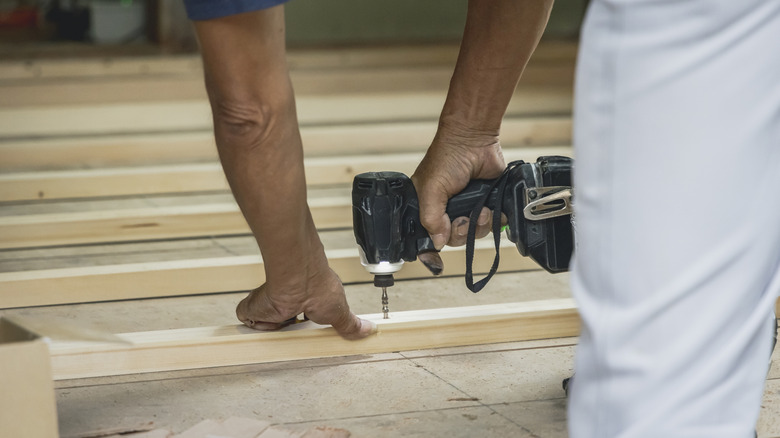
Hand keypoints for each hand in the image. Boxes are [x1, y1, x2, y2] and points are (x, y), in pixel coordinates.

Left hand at [235, 262, 375, 339]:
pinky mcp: (255, 305)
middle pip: (282, 325)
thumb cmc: (319, 289)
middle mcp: (287, 301)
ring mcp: (271, 302)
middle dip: (287, 329)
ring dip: (275, 325)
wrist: (297, 281)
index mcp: (305, 301)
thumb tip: (370, 330)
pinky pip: (250, 320)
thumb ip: (350, 325)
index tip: (305, 329)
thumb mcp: (340, 312)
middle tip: (294, 325)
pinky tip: (272, 315)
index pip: (301, 320)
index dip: (301, 326)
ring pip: (266, 325)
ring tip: (286, 316)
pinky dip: (259, 321)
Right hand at [411, 125, 505, 249]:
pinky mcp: (486, 203)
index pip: (426, 238)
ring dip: (479, 224)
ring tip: (481, 208)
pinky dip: (495, 219)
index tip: (436, 264)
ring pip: (474, 234)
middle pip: (453, 239)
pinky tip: (491, 209)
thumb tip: (437, 241)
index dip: (430, 253)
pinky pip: (492, 224)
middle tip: (463, 218)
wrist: (475, 139)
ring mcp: (467, 208)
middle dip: (461, 232)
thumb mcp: (431, 188)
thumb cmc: (447, 156)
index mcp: (427, 207)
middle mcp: (446, 210)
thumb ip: (430, 217)